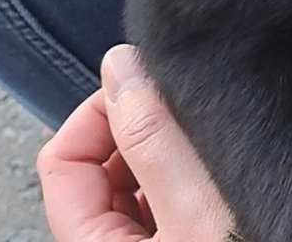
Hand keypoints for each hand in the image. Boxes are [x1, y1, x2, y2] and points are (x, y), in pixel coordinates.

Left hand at [38, 44, 235, 241]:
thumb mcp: (197, 210)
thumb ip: (153, 139)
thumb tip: (122, 66)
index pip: (62, 160)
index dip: (102, 112)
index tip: (150, 87)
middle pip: (100, 166)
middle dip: (140, 127)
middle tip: (191, 113)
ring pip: (138, 179)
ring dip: (170, 147)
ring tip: (217, 140)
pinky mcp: (184, 236)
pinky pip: (169, 195)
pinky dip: (192, 169)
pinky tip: (229, 164)